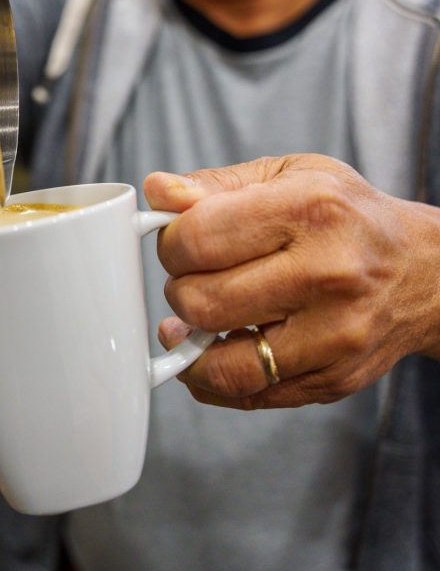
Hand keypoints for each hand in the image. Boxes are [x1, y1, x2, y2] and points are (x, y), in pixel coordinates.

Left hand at [144, 154, 439, 409]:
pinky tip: (219, 346)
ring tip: (198, 318)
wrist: (424, 272)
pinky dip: (215, 376)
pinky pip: (245, 395)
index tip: (180, 240)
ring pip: (220, 362)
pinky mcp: (333, 380)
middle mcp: (328, 273)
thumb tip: (157, 191)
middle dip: (180, 289)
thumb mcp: (289, 176)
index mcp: (310, 209)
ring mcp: (334, 335)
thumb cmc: (346, 216)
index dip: (170, 242)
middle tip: (194, 277)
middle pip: (202, 300)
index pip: (197, 238)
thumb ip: (217, 184)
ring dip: (192, 341)